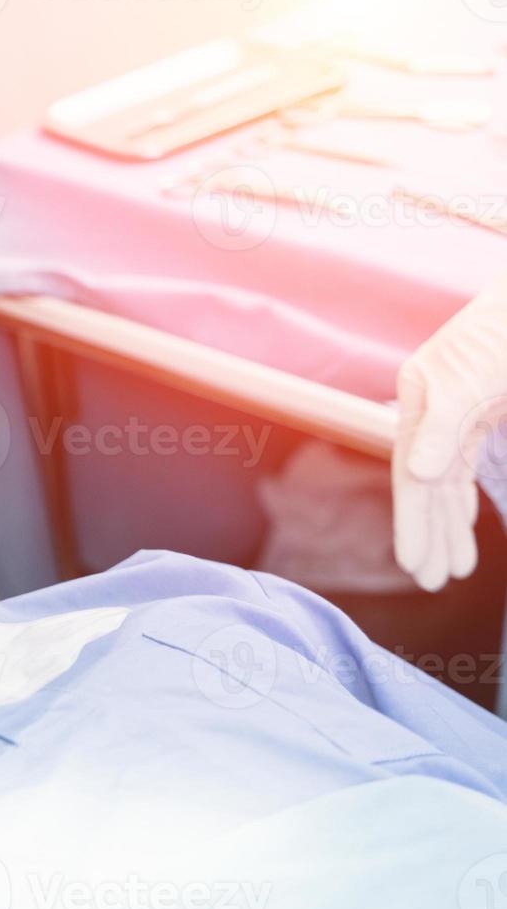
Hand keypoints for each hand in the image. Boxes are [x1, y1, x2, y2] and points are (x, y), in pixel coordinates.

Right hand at [393, 278, 506, 590]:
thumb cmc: (504, 327)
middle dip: (429, 532)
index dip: (412, 520)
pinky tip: (462, 520)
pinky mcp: (480, 411)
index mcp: (421, 397)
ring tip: (452, 567)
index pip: (410, 473)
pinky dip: (461, 497)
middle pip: (424, 482)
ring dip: (448, 523)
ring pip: (445, 479)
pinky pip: (463, 465)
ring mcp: (457, 411)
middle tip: (432, 581)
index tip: (416, 564)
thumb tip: (417, 474)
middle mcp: (432, 408)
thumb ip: (444, 423)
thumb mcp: (474, 374)